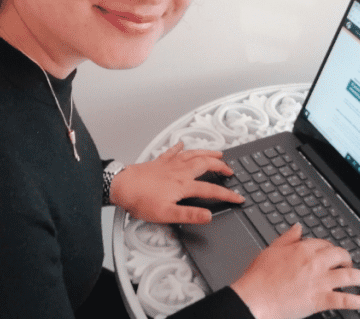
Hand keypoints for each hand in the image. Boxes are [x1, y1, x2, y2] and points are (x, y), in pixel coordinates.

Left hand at [109, 142, 243, 223]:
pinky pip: (173, 151)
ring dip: (207, 152)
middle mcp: (180, 171)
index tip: (238, 197)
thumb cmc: (141, 200)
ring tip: (218, 152)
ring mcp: (170, 164)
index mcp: (184, 184)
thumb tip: (208, 216)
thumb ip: (189, 214)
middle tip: (230, 170)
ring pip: (193, 154)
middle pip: (206, 164)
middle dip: (221, 166)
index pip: (212, 189)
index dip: (227, 193)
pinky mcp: (159, 161)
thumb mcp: (167, 214)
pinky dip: (180, 147)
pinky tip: (182, 144)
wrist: (122, 186)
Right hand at [230, 225, 359, 318]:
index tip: (329, 253)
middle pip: (340, 255)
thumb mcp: (271, 250)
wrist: (255, 298)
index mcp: (302, 249)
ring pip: (349, 275)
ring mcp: (320, 281)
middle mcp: (315, 263)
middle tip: (348, 263)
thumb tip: (298, 227)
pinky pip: (347, 300)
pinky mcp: (321, 299)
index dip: (328, 248)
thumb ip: (287, 238)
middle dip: (347, 258)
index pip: (323, 243)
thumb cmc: (259, 277)